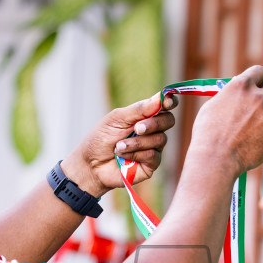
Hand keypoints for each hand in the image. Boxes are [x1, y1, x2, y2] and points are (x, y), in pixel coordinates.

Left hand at [62, 93, 178, 194]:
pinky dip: (136, 154)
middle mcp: (152, 131)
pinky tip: (123, 156)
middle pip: (169, 121)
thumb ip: (139, 109)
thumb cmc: (102, 138)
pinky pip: (153, 156)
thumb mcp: (117, 119)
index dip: (170, 101)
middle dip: (153, 123)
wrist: (91, 163)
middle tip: (136, 128)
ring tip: (119, 146)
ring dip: (137, 142)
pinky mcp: (151, 165)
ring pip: (160, 140)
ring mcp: (153, 148)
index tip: (168, 102)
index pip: (165, 106)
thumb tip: (161, 97)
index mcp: (145, 116)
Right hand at [186, 65, 262, 176]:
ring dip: (261, 123)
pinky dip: (262, 140)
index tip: (256, 86)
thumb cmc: (207, 132)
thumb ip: (230, 96)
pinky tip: (247, 147)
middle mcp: (259, 97)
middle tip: (256, 109)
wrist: (215, 159)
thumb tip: (238, 94)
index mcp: (242, 85)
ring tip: (243, 136)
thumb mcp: (213, 105)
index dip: (258, 79)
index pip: (260, 71)